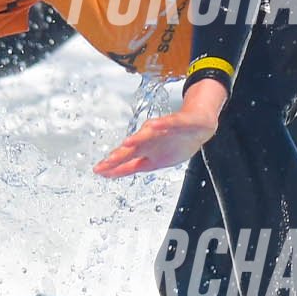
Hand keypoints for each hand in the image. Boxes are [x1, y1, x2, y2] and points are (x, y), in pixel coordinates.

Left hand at [95, 78, 227, 176]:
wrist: (198, 127)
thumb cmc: (174, 143)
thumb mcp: (153, 161)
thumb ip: (133, 166)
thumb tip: (110, 174)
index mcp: (144, 150)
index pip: (126, 159)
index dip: (113, 165)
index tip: (98, 170)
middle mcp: (149, 139)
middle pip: (134, 147)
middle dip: (121, 154)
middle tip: (109, 160)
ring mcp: (163, 130)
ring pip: (149, 134)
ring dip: (138, 138)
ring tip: (128, 142)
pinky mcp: (178, 122)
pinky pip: (170, 122)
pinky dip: (162, 124)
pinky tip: (154, 125)